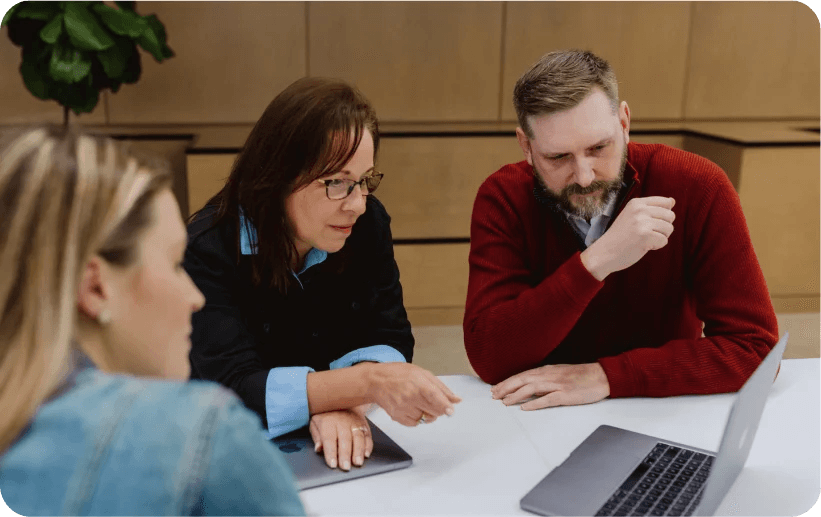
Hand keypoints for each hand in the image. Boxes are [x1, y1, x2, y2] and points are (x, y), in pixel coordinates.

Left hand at [308, 404, 372, 469]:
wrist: (341, 398)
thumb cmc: (326, 414)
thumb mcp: (315, 422)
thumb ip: (317, 436)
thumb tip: (318, 448)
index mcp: (328, 421)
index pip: (329, 439)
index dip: (331, 452)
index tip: (332, 464)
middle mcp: (343, 421)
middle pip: (345, 440)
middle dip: (345, 455)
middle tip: (345, 467)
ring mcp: (355, 422)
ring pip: (358, 437)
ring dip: (358, 451)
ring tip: (357, 463)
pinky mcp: (364, 424)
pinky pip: (367, 435)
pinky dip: (368, 445)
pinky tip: (366, 454)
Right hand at [364, 363, 461, 425]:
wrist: (375, 381)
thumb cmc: (398, 374)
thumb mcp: (422, 373)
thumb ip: (441, 388)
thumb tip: (457, 400)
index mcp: (419, 384)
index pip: (436, 399)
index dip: (445, 407)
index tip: (451, 411)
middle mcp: (410, 397)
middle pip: (434, 412)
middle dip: (439, 409)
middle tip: (433, 401)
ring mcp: (403, 409)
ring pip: (426, 419)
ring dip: (427, 413)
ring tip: (419, 401)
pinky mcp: (397, 417)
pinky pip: (415, 424)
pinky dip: (417, 418)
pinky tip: (411, 407)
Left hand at [490, 363, 609, 409]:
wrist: (601, 376)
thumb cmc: (581, 376)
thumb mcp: (559, 374)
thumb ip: (544, 380)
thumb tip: (529, 387)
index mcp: (546, 371)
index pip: (522, 375)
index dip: (507, 382)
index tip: (496, 388)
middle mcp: (549, 375)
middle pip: (522, 379)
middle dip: (506, 387)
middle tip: (494, 395)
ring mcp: (557, 384)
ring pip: (531, 388)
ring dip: (516, 394)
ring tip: (504, 401)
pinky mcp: (565, 394)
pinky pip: (547, 399)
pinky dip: (534, 403)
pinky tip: (524, 407)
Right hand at [581, 196, 674, 279]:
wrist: (604, 252)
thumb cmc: (620, 236)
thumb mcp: (632, 215)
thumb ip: (651, 208)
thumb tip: (672, 201)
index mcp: (636, 203)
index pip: (665, 202)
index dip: (663, 215)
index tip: (649, 223)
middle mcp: (640, 210)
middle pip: (670, 215)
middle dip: (663, 227)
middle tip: (647, 233)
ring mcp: (642, 222)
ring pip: (669, 228)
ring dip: (660, 237)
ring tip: (645, 240)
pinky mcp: (645, 236)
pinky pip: (664, 241)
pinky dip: (656, 246)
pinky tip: (643, 246)